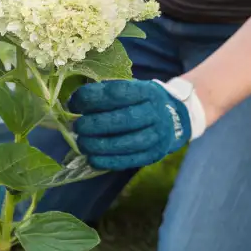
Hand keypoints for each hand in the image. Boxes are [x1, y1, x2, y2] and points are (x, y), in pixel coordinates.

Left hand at [68, 78, 205, 169]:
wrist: (176, 118)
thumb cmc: (143, 102)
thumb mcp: (133, 88)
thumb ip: (108, 92)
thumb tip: (75, 101)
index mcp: (148, 92)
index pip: (116, 93)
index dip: (91, 98)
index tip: (74, 104)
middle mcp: (156, 113)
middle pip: (122, 120)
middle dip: (94, 124)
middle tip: (77, 127)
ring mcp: (158, 136)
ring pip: (126, 143)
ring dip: (99, 145)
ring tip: (82, 144)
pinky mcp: (155, 154)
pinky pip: (130, 160)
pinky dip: (109, 161)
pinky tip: (93, 159)